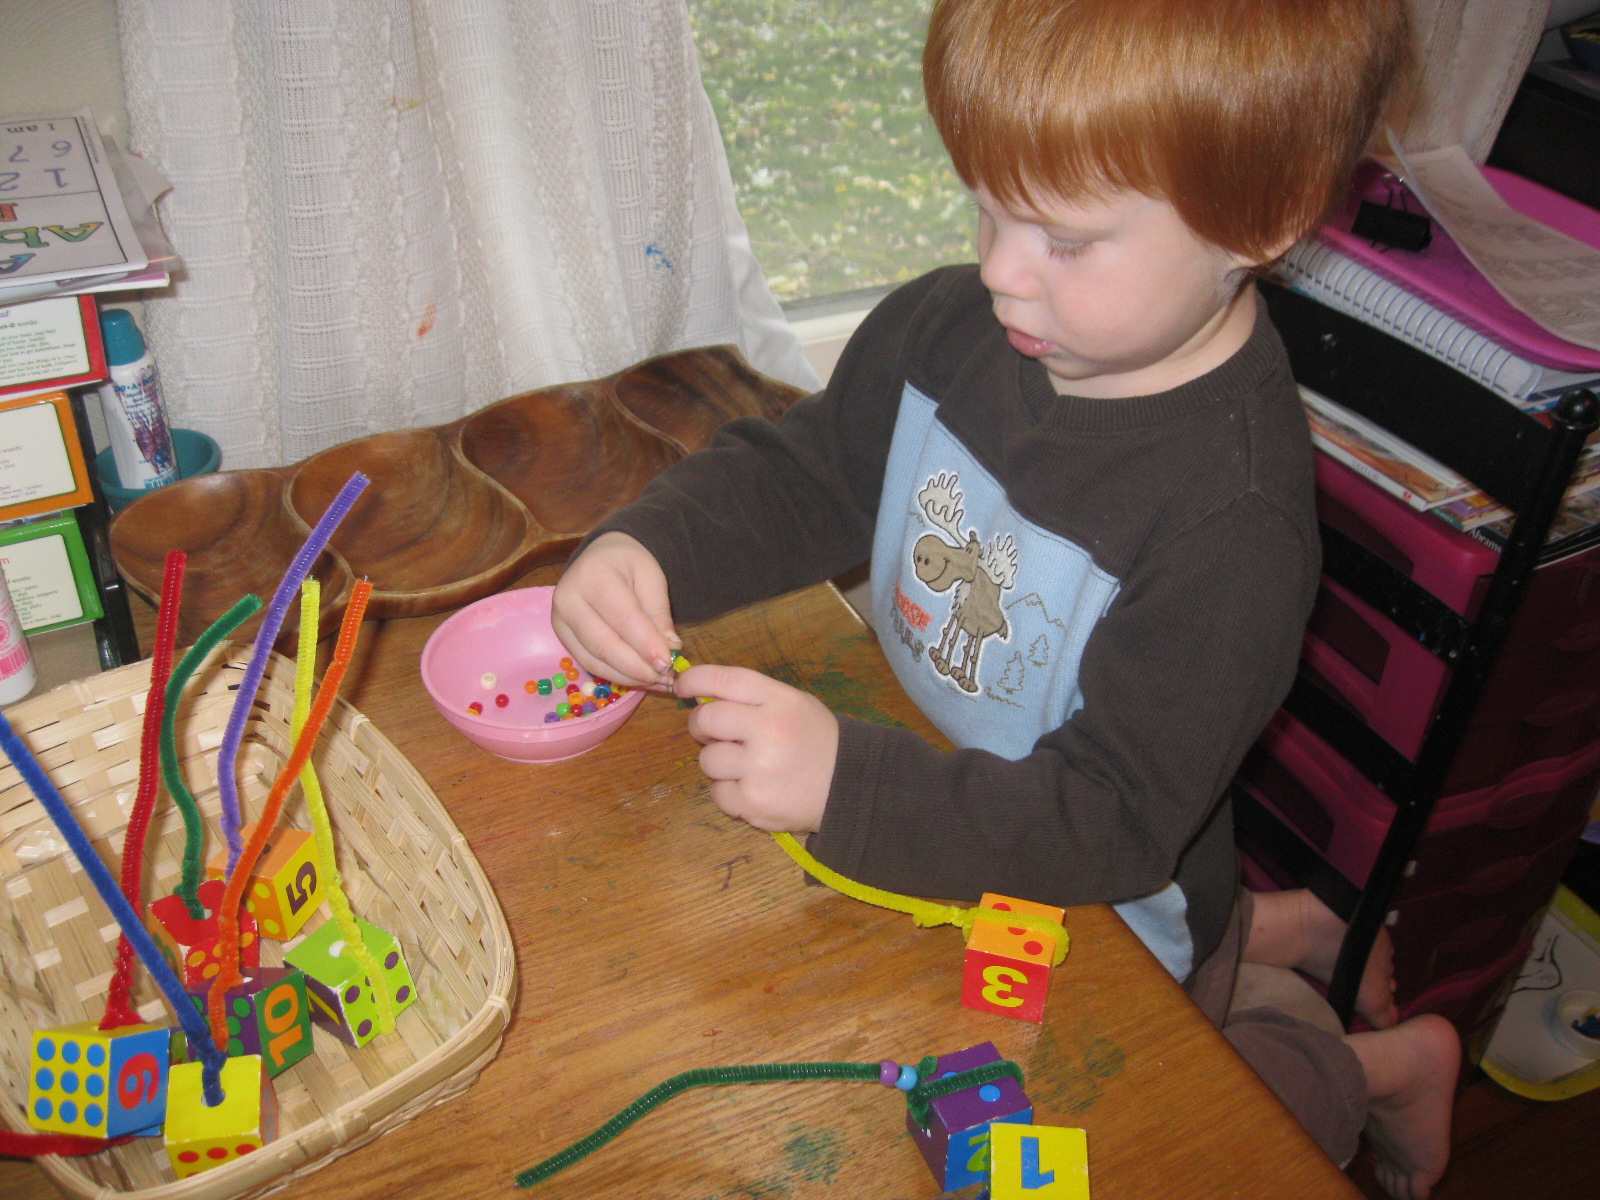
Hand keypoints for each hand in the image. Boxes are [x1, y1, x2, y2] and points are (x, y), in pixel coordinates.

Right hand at [551, 532, 678, 688]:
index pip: (622, 618)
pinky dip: (615, 675)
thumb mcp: (651, 577)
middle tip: (666, 678)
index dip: (645, 645)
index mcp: (593, 576)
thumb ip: (659, 612)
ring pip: (595, 660)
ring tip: (658, 682)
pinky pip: (588, 663)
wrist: (600, 556)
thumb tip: (670, 648)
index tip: (668, 664)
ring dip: (628, 677)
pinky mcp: (562, 637)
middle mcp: (568, 600)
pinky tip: (639, 678)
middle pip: (604, 645)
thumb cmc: (628, 563)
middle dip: (637, 668)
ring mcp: (560, 621)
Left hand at [678, 664, 836, 832]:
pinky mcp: (753, 803)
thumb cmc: (816, 740)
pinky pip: (718, 793)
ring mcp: (759, 770)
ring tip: (747, 766)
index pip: (725, 680)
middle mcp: (768, 730)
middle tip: (715, 732)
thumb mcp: (794, 704)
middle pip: (707, 719)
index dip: (695, 679)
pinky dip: (730, 792)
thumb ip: (753, 698)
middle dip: (702, 725)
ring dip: (719, 763)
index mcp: (780, 701)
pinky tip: (754, 788)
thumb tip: (702, 696)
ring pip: (708, 760)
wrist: (850, 786)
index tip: (684, 686)